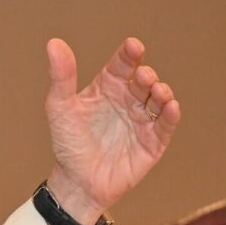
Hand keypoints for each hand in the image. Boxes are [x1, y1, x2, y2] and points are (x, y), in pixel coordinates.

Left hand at [44, 38, 180, 224]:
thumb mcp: (60, 107)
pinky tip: (171, 107)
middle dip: (146, 76)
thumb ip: (61, 76)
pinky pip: (166, 126)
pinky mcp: (153, 142)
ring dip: (161, 92)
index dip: (129, 55)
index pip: (122, 65)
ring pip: (159, 100)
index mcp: (107, 87)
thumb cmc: (68, 143)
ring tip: (157, 91)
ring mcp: (142, 120)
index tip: (133, 46)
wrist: (77, 181)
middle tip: (142, 76)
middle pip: (143, 81)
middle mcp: (127, 100)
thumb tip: (54, 43)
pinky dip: (171, 116)